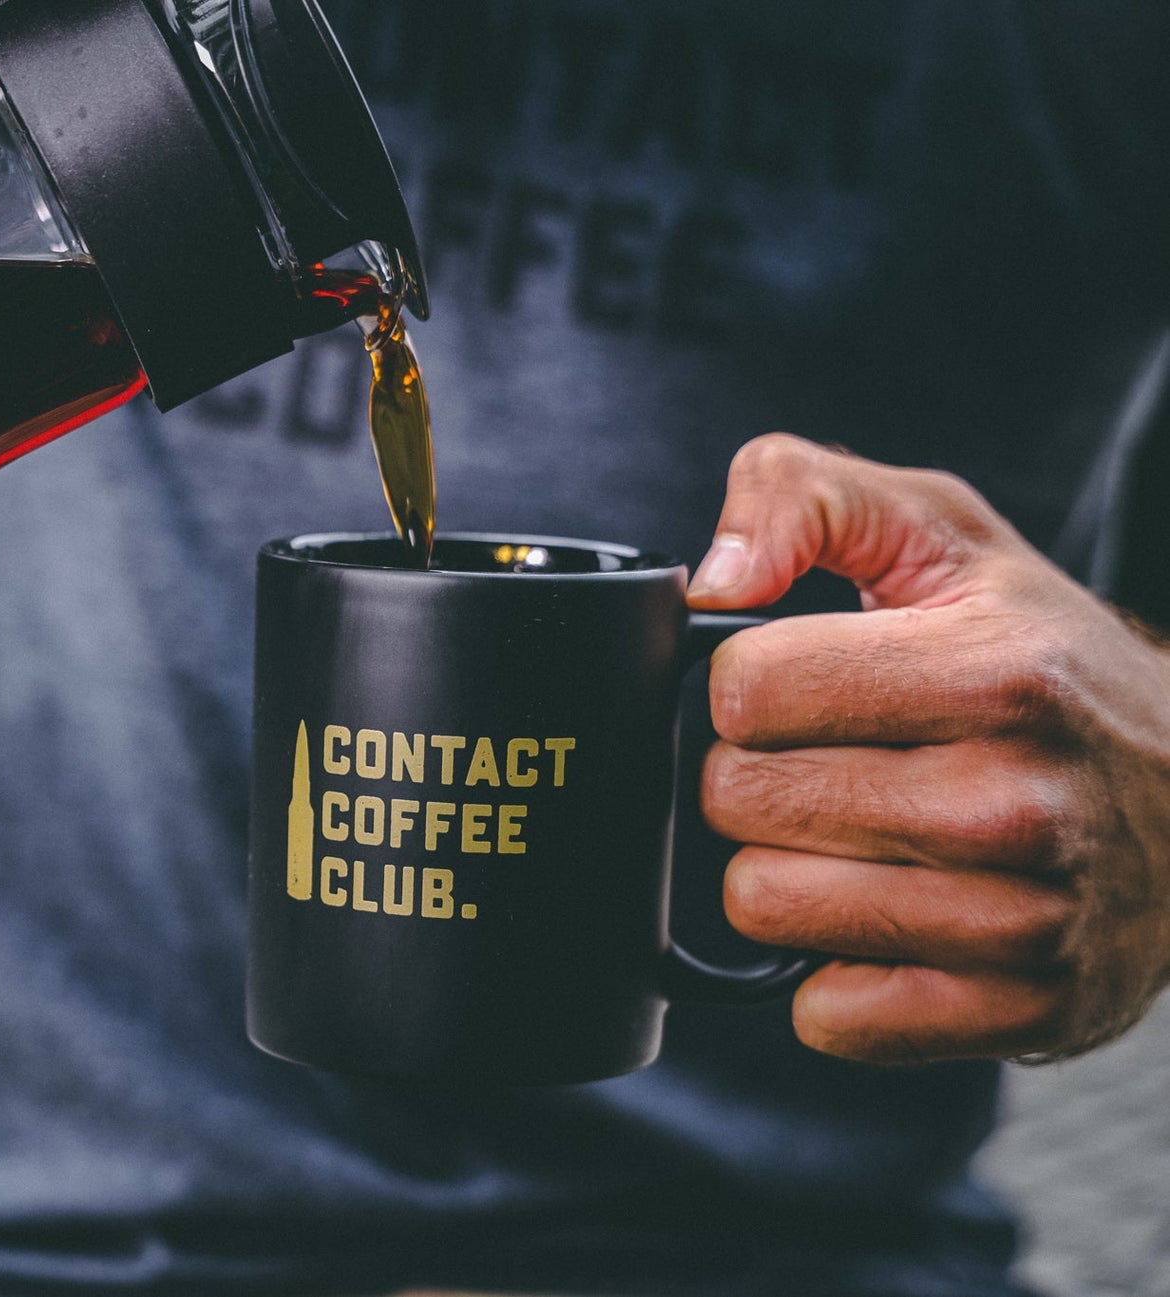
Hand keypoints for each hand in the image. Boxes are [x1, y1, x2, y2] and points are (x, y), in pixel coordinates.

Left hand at [688, 433, 1169, 1063]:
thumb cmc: (1040, 659)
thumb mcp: (940, 533)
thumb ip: (801, 496)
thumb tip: (711, 578)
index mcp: (995, 670)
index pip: (743, 691)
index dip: (749, 682)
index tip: (806, 682)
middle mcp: (1015, 802)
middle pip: (735, 798)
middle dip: (761, 772)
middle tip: (841, 760)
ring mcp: (1022, 922)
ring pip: (761, 903)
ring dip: (789, 870)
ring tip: (867, 834)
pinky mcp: (1015, 1014)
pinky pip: (824, 1014)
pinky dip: (837, 972)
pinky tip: (896, 917)